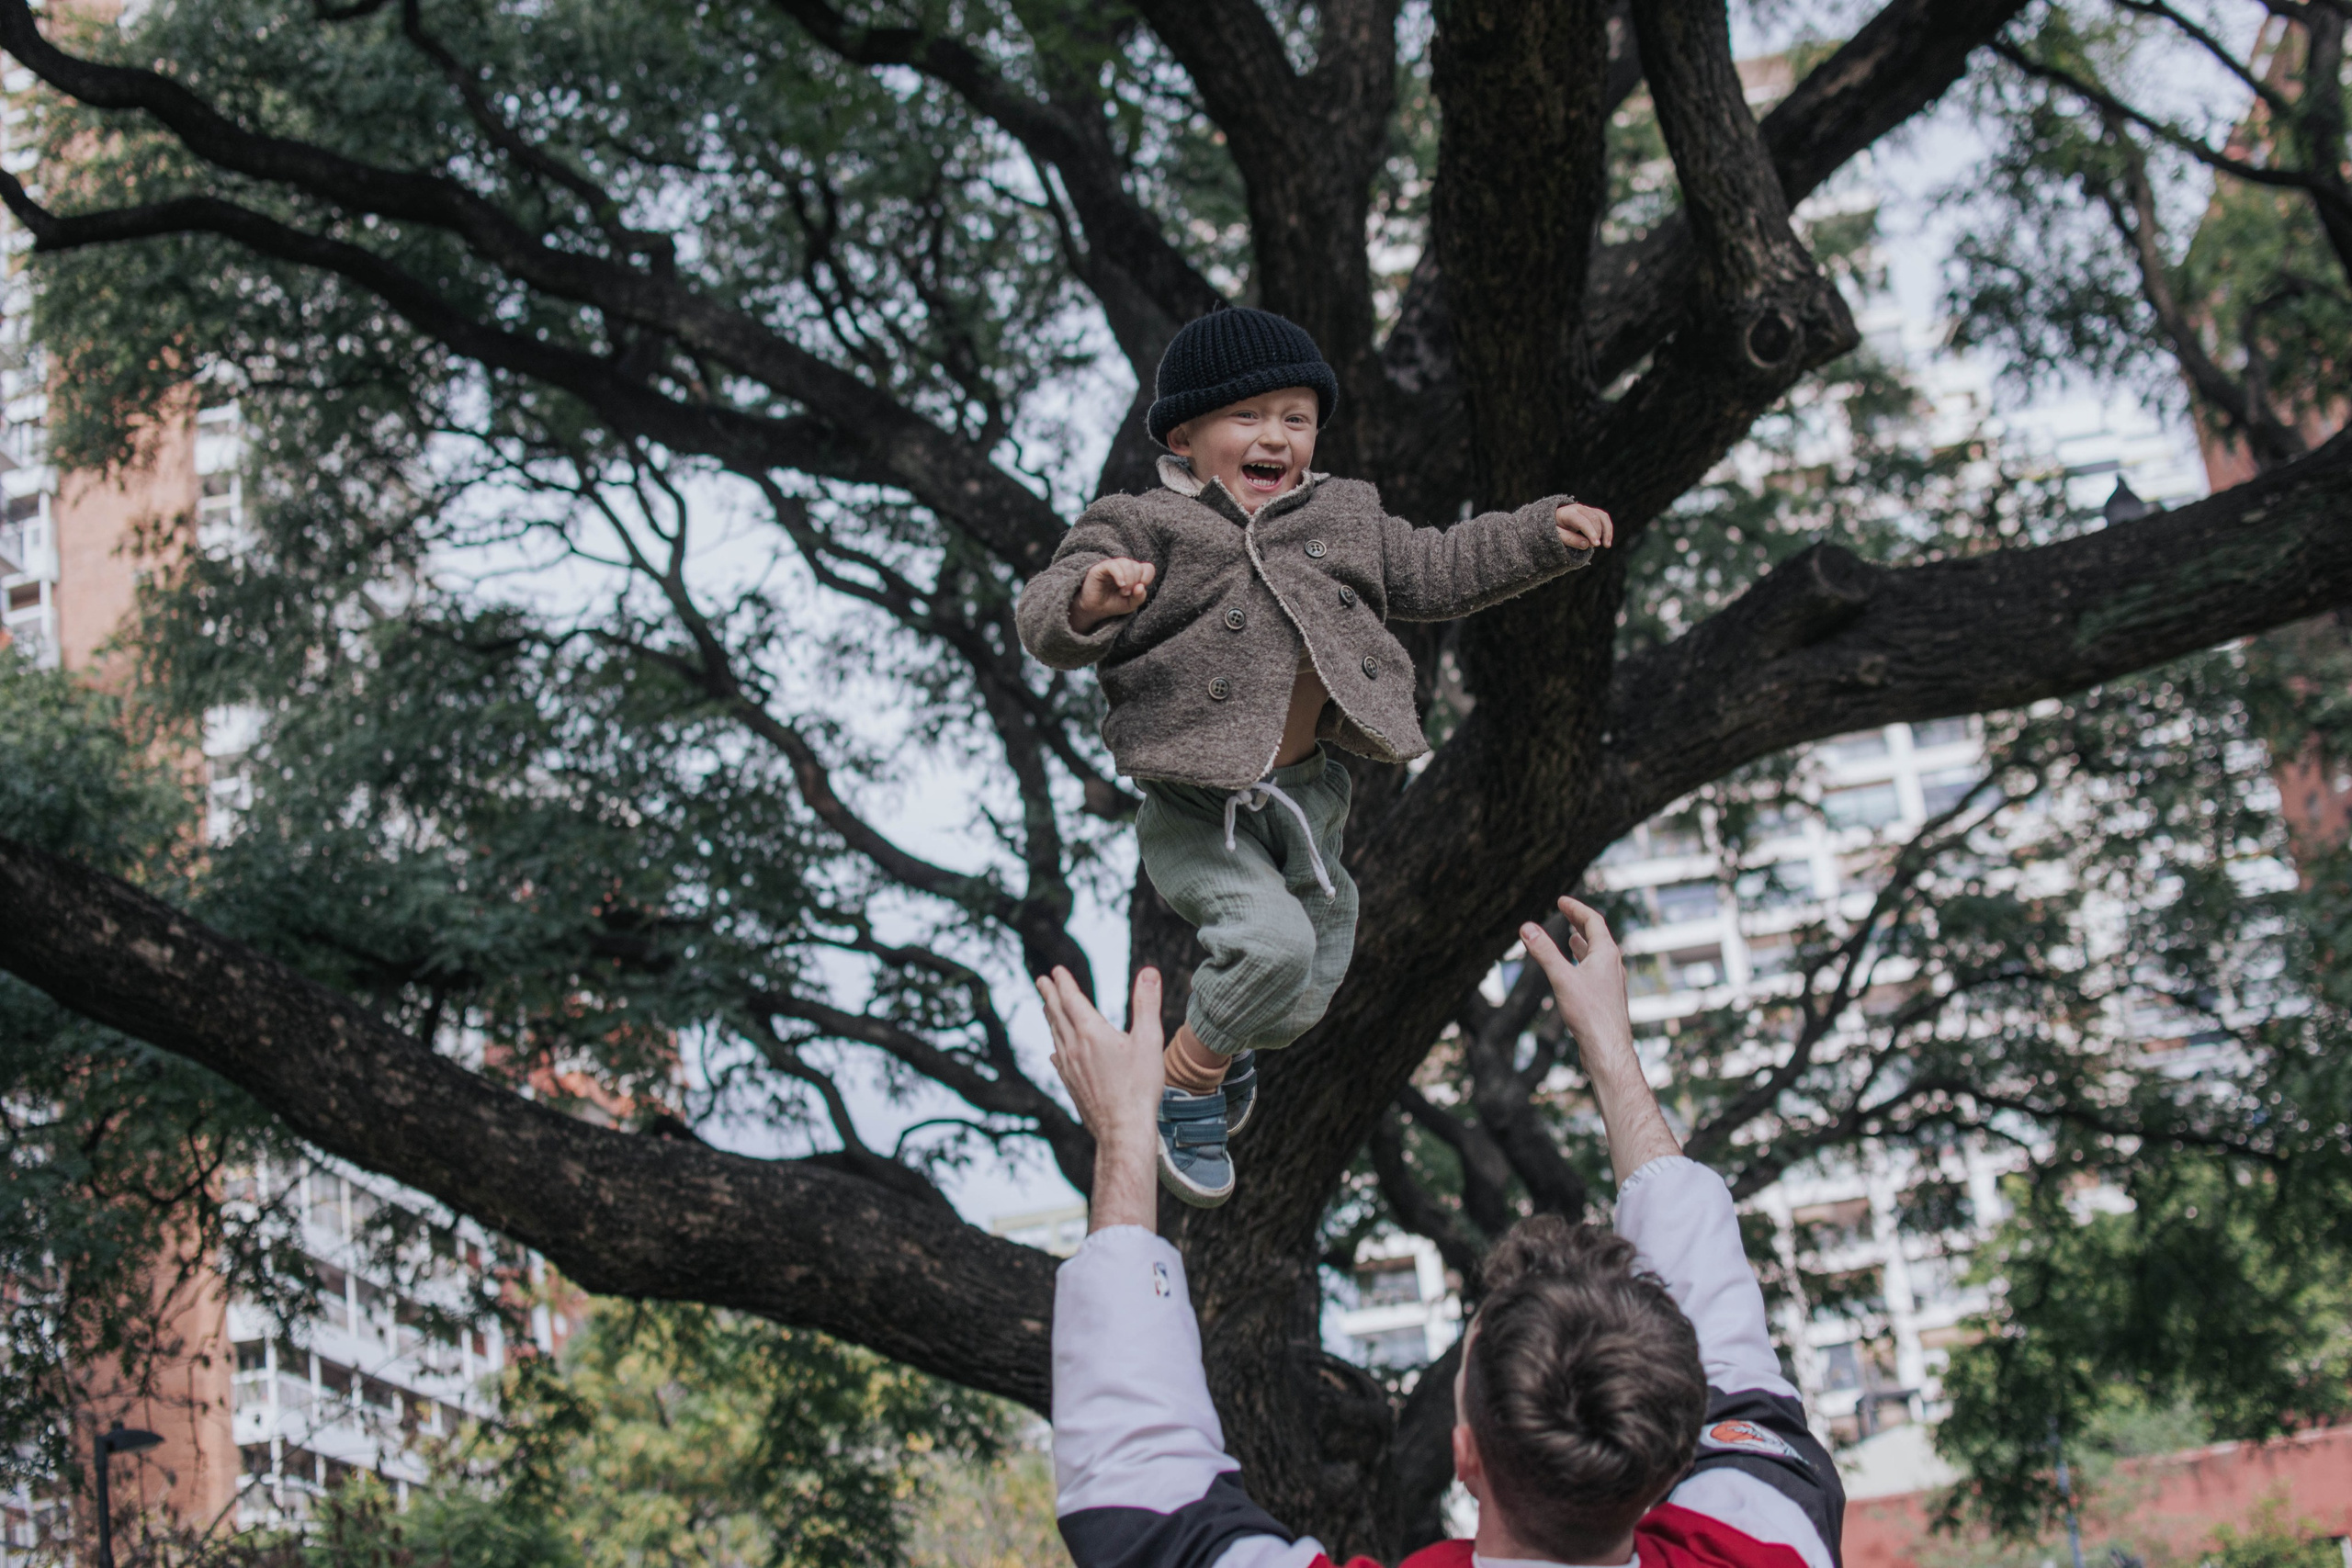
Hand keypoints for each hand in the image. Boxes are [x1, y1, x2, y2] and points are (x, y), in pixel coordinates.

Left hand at [1037, 966, 1166, 1230]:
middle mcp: (1074, 1048)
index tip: (1055, 971)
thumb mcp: (1149, 1040)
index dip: (1063, 983)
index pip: (1072, 1000)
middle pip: (1057, 1015)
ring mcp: (1069, 1068)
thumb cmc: (1139, 1086)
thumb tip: (1149, 972)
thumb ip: (1147, 1004)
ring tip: (1048, 1008)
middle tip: (1042, 981)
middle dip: (1050, 995)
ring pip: (1056, 1036)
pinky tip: (1055, 1051)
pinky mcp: (1071, 1085)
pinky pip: (1058, 1059)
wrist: (1122, 1129)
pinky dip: (1056, 1046)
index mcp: (1091, 1033)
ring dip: (1051, 1018)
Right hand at [1071, 557, 1155, 632]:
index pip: (1147, 567)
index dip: (1147, 577)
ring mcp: (1112, 566)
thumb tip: (1141, 587)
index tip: (1139, 589)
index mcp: (1133, 573)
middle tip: (1127, 594)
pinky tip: (1120, 584)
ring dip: (1129, 579)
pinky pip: (1113, 565)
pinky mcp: (1100, 568)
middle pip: (1137, 566)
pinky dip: (1119, 575)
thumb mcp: (1130, 604)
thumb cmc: (1113, 604)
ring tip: (1124, 592)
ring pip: (1126, 563)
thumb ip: (1139, 597)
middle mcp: (1123, 567)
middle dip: (1135, 581)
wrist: (1095, 610)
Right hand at [1519, 896, 1633, 1072]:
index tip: (1561, 901)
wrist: (1608, 1049)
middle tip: (1565, 912)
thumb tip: (1526, 927)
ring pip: (1598, 955)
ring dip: (1583, 943)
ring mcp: (1612, 982)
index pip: (1593, 921)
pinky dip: (1585, 962)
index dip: (1576, 908)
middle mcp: (1613, 965)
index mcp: (1607, 954)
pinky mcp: (1608, 998)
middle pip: (1598, 936)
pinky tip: (1576, 973)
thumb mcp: (1561, 978)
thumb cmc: (1589, 1014)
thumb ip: (1544, 952)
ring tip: (1571, 937)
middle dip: (1580, 922)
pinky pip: (1597, 971)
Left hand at [1555, 502, 1613, 552]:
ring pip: (1601, 516)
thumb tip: (1587, 544)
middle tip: (1595, 546)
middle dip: (1597, 532)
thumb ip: (1569, 539)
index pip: (1582, 521)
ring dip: (1607, 530)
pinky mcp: (1592, 513)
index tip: (1596, 544)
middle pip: (1594, 518)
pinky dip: (1608, 528)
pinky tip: (1607, 541)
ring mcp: (1586, 509)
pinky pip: (1603, 518)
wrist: (1551, 521)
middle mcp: (1579, 508)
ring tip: (1607, 545)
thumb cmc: (1552, 529)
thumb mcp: (1556, 535)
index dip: (1590, 532)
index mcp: (1568, 513)